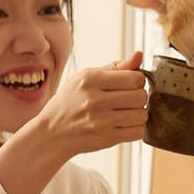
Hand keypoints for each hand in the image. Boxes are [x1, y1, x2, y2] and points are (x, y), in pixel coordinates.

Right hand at [0, 51, 147, 193]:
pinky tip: (124, 125)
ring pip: (142, 114)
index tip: (129, 85)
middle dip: (138, 97)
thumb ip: (115, 66)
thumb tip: (139, 55)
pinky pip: (138, 132)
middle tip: (127, 100)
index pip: (135, 78)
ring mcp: (101, 121)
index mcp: (91, 79)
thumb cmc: (70, 102)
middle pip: (141, 96)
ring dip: (137, 114)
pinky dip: (135, 129)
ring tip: (124, 112)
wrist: (51, 133)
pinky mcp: (106, 139)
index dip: (137, 81)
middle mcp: (95, 100)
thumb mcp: (85, 77)